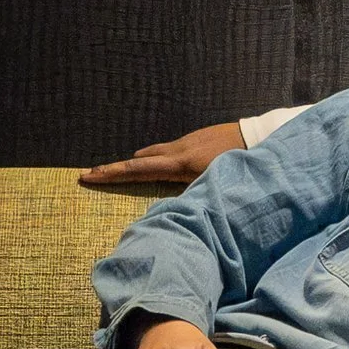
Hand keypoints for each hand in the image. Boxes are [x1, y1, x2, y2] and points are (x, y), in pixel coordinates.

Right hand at [79, 120, 248, 191]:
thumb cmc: (241, 166)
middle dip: (116, 168)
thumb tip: (175, 213)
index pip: (137, 169)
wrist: (261, 136)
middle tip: (93, 173)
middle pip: (140, 159)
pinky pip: (170, 150)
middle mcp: (178, 149)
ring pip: (156, 153)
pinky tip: (161, 164)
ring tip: (123, 170)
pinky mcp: (197, 139)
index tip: (87, 174)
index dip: (111, 173)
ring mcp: (187, 141)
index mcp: (180, 163)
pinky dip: (159, 159)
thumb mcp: (216, 188)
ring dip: (140, 162)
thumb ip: (194, 200)